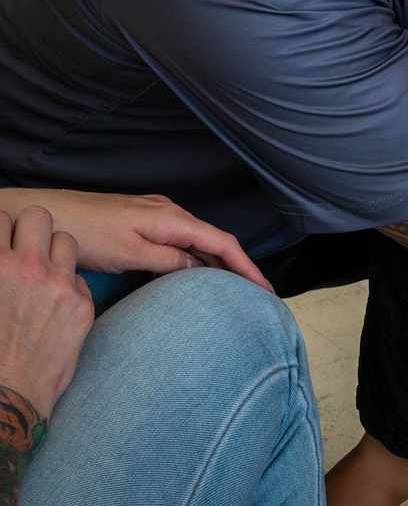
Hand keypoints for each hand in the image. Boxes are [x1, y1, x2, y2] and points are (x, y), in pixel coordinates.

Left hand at [0, 188, 268, 291]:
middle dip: (239, 265)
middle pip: (216, 240)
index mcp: (172, 218)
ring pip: (199, 239)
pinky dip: (197, 256)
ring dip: (218, 262)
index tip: (264, 289)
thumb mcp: (129, 253)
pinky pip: (182, 239)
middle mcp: (170, 212)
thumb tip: (199, 269)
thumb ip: (169, 260)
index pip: (223, 243)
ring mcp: (156, 214)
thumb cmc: (83, 232)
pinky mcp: (142, 220)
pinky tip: (196, 271)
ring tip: (234, 286)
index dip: (247, 267)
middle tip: (257, 294)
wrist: (46, 214)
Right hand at [0, 207, 94, 422]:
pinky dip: (68, 284)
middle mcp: (26, 269)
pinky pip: (79, 276)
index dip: (1, 230)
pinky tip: (55, 304)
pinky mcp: (83, 304)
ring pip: (66, 240)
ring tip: (42, 272)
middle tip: (24, 247)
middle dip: (30, 228)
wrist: (7, 394)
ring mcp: (59, 285)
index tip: (2, 242)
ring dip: (54, 251)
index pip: (1, 218)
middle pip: (39, 216)